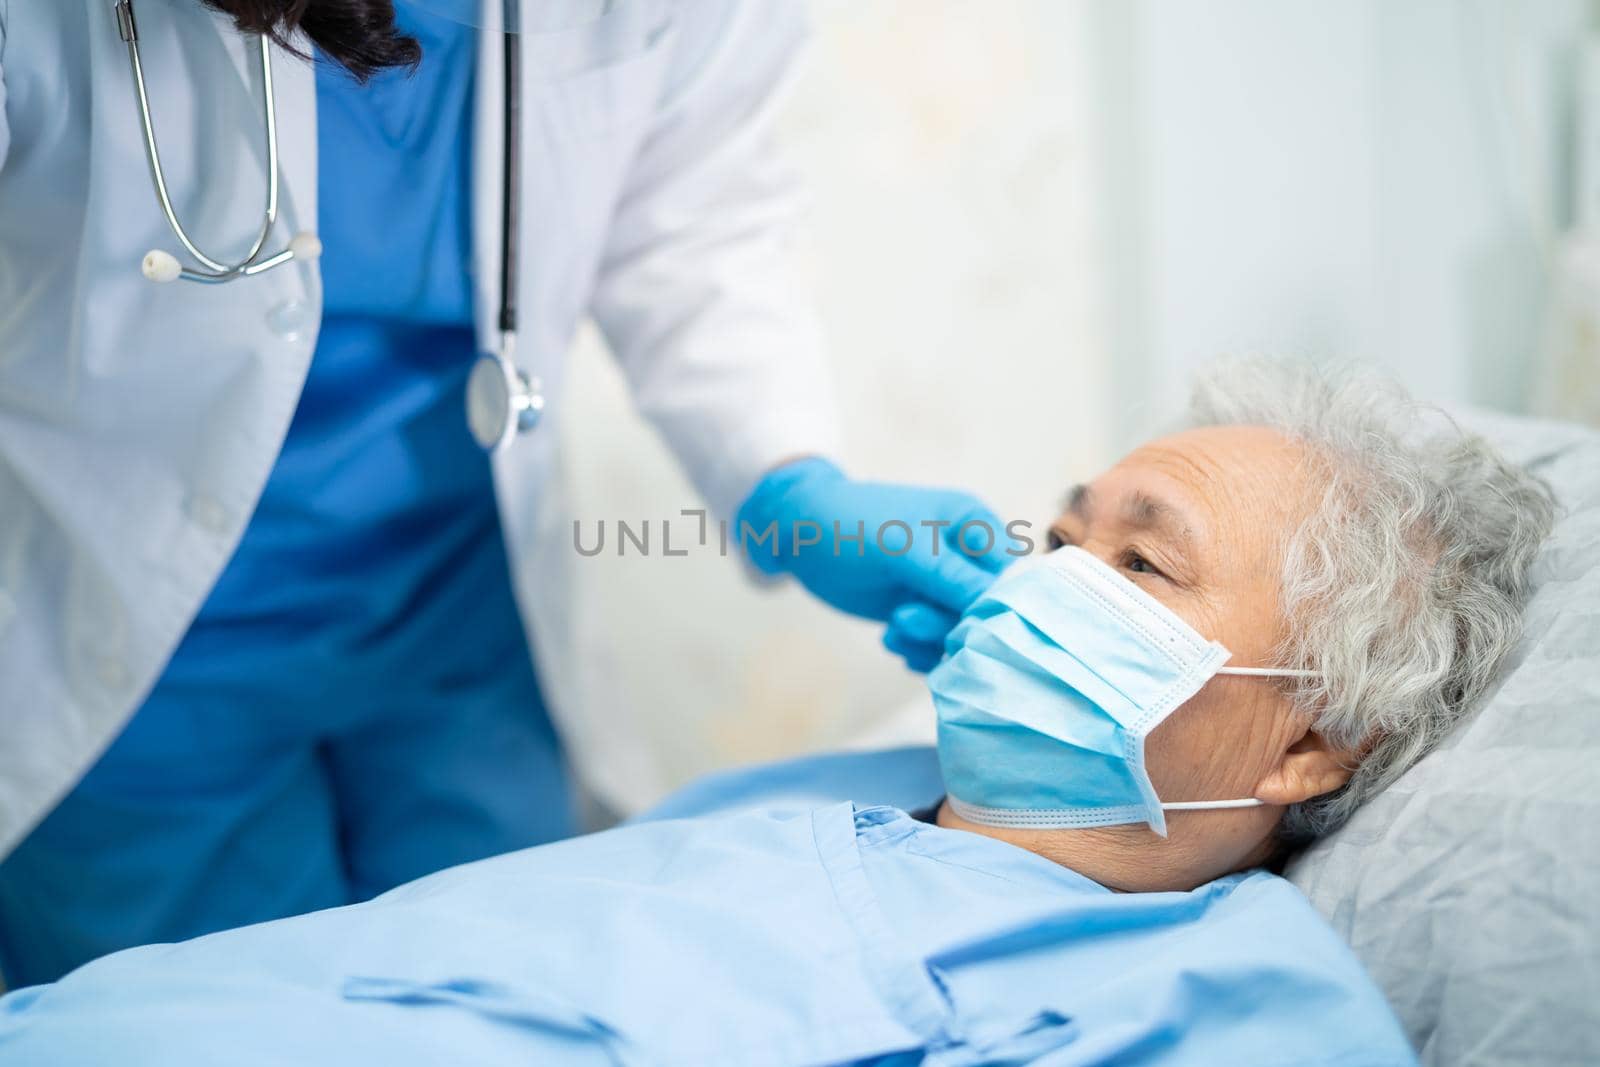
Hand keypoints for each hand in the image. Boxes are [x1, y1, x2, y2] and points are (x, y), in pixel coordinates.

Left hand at [736, 459, 1011, 669]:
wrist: (798, 535)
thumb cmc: (850, 525)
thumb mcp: (901, 548)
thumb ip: (951, 578)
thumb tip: (996, 608)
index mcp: (976, 527)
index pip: (1010, 580)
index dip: (990, 608)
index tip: (957, 624)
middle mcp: (968, 558)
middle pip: (985, 612)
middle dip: (948, 625)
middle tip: (903, 618)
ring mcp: (945, 588)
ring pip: (961, 633)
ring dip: (929, 643)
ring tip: (893, 632)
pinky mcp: (923, 611)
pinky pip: (938, 644)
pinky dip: (918, 651)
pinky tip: (890, 641)